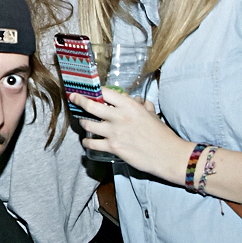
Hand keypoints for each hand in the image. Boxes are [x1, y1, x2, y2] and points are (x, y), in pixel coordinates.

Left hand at [70, 89, 189, 182]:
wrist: (167, 154)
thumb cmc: (161, 133)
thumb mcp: (152, 114)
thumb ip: (142, 106)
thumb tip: (138, 100)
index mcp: (129, 105)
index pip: (105, 92)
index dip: (95, 89)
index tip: (88, 88)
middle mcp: (119, 116)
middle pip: (90, 105)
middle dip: (79, 100)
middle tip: (74, 98)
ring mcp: (114, 132)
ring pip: (88, 124)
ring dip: (83, 123)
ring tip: (83, 122)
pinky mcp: (113, 147)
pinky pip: (92, 143)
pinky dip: (87, 142)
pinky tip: (87, 142)